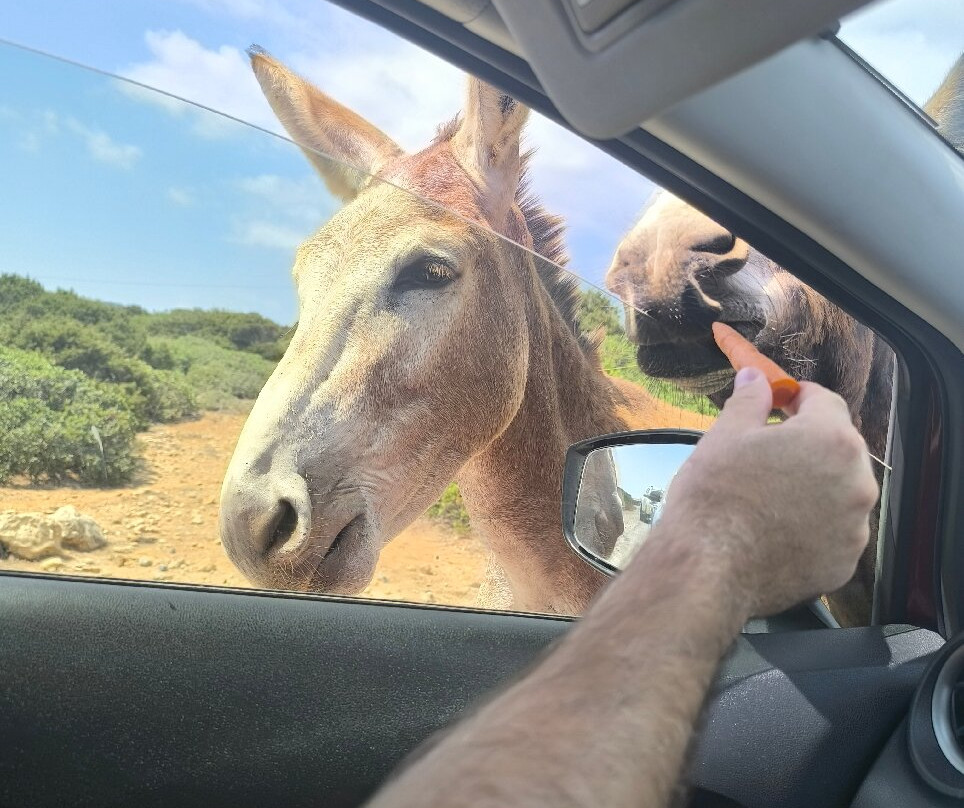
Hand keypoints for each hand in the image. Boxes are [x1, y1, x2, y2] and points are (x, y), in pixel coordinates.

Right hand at [657, 368, 878, 616]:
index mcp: (831, 439)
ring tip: (770, 496)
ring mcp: (855, 528)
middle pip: (839, 447)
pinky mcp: (844, 563)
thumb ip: (750, 401)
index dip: (798, 398)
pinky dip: (813, 527)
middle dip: (808, 444)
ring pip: (839, 492)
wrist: (708, 569)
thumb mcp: (724, 436)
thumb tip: (757, 377)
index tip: (776, 405)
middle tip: (767, 453)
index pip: (825, 400)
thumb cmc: (714, 495)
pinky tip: (777, 531)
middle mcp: (857, 481)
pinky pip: (833, 533)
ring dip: (814, 486)